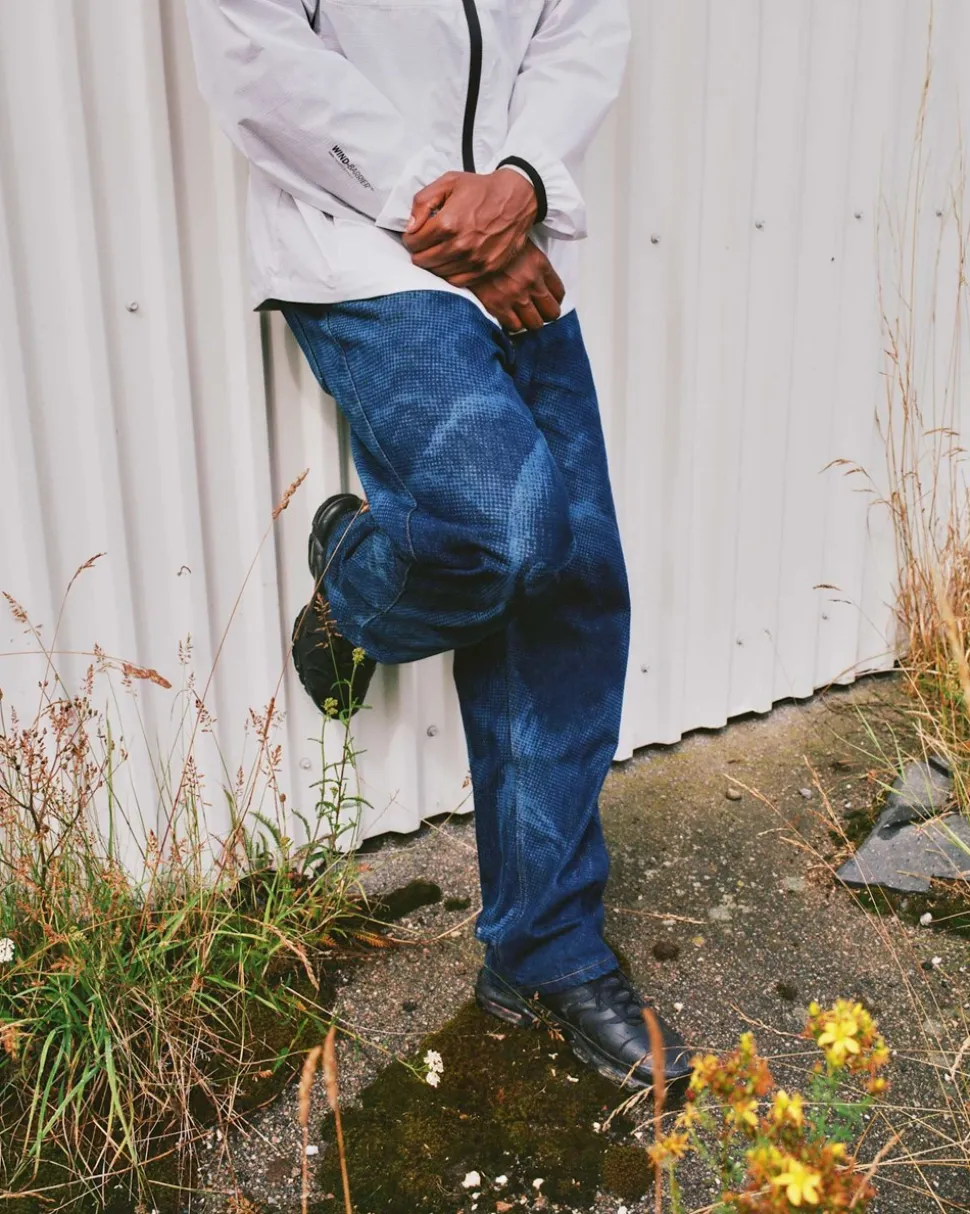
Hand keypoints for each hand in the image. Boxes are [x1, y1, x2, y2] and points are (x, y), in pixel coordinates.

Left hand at [403, 169, 537, 284]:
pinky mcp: (485, 269)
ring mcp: (474, 260)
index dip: (410, 237)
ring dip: (434, 263)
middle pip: (422, 261)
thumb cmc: (481, 189)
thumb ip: (422, 202)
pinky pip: (457, 281)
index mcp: (447, 223)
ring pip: (438, 273)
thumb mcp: (448, 182)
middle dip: (419, 251)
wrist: (516, 198)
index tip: (416, 234)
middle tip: (426, 242)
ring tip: (439, 250)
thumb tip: (410, 227)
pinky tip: (451, 261)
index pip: (413, 242)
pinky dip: (450, 273)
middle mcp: (460, 245)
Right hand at [469, 241, 564, 332]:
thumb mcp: (519, 243)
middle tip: (537, 311)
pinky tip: (508, 317)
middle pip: (552, 312)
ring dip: (529, 321)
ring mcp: (515, 296)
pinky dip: (513, 324)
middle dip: (546, 314)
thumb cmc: (491, 242)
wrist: (467, 245)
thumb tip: (537, 277)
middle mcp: (531, 282)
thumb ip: (532, 261)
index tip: (548, 300)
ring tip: (522, 316)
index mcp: (540, 264)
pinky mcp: (498, 306)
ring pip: (535, 324)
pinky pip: (515, 326)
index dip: (555, 299)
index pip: (559, 292)